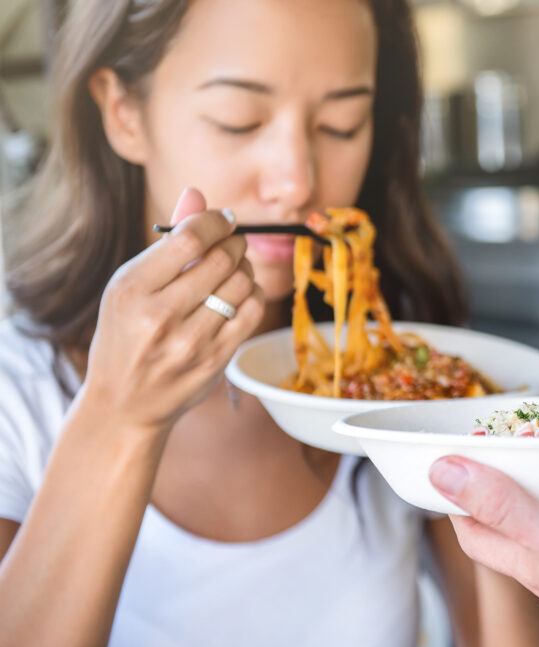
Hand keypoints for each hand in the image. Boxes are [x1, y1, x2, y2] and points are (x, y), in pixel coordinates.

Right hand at [81, 188, 264, 433]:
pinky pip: (253, 312)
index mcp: (130, 289)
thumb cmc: (127, 333)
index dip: (216, 221)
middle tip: (233, 242)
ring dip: (246, 269)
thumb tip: (197, 193)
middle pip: (221, 260)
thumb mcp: (132, 285)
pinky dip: (254, 294)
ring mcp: (190, 342)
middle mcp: (158, 316)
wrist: (124, 403)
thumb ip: (168, 240)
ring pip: (242, 284)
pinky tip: (242, 294)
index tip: (225, 219)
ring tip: (235, 269)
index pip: (188, 239)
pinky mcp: (215, 360)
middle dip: (235, 243)